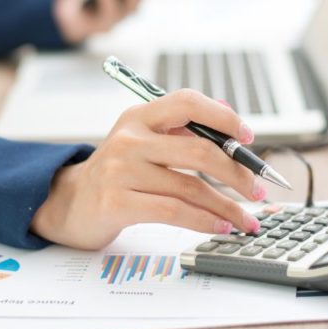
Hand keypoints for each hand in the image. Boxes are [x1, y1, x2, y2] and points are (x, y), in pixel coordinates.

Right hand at [30, 89, 267, 249]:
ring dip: (227, 206)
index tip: (247, 139)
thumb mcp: (144, 141)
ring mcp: (121, 171)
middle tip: (258, 188)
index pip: (187, 102)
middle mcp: (130, 139)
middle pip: (199, 151)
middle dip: (237, 172)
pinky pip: (174, 211)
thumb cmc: (118, 172)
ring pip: (190, 187)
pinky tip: (220, 226)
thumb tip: (232, 122)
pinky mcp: (117, 203)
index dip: (223, 117)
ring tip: (245, 219)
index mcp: (140, 117)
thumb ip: (182, 131)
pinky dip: (204, 221)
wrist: (69, 202)